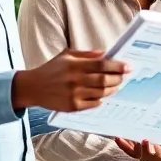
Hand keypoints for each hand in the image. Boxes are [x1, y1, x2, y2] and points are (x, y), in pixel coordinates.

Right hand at [11, 49, 128, 111]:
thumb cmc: (51, 69)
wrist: (32, 87)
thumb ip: (86, 54)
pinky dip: (101, 99)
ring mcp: (74, 94)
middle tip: (123, 77)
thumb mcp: (66, 55)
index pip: (102, 65)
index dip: (118, 66)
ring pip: (102, 93)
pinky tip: (102, 95)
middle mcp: (75, 80)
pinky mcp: (72, 106)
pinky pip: (94, 103)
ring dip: (112, 89)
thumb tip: (105, 54)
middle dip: (118, 78)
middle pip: (105, 80)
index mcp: (74, 65)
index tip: (128, 67)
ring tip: (115, 85)